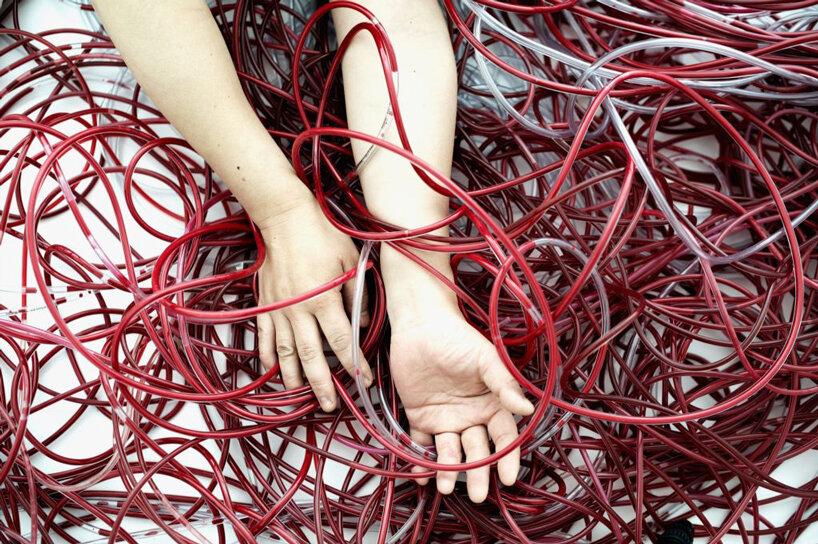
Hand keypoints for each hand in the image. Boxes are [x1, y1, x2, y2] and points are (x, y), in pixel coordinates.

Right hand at [255, 195, 371, 411]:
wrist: (285, 218)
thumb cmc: (322, 236)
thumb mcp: (350, 263)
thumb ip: (355, 296)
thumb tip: (361, 324)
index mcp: (323, 301)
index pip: (341, 342)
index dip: (353, 363)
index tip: (362, 380)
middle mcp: (299, 311)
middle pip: (311, 357)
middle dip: (322, 384)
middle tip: (328, 405)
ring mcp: (279, 309)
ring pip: (286, 352)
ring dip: (293, 376)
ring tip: (300, 395)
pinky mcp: (265, 303)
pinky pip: (265, 336)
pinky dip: (267, 355)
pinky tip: (271, 369)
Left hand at [389, 302, 533, 502]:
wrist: (420, 325)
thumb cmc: (457, 338)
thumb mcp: (485, 359)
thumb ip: (504, 385)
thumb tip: (528, 409)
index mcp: (492, 404)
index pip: (504, 437)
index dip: (508, 457)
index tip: (509, 477)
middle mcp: (471, 416)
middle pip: (478, 451)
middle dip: (478, 473)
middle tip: (478, 494)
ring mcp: (446, 419)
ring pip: (450, 452)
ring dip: (447, 470)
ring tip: (444, 486)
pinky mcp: (420, 418)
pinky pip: (420, 444)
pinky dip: (419, 460)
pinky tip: (419, 474)